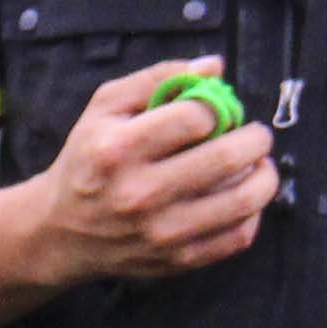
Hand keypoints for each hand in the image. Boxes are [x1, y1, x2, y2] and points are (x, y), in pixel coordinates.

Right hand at [22, 57, 276, 288]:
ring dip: (264, 176)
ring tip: (260, 164)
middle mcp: (139, 193)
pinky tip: (245, 198)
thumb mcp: (105, 107)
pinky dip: (253, 213)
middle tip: (256, 134)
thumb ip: (157, 78)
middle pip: (226, 158)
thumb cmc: (88, 159)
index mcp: (118, 149)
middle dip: (255, 139)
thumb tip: (214, 67)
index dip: (218, 107)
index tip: (220, 110)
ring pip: (242, 201)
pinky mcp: (177, 260)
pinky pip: (238, 237)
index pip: (194, 118)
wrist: (62, 231)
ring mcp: (161, 233)